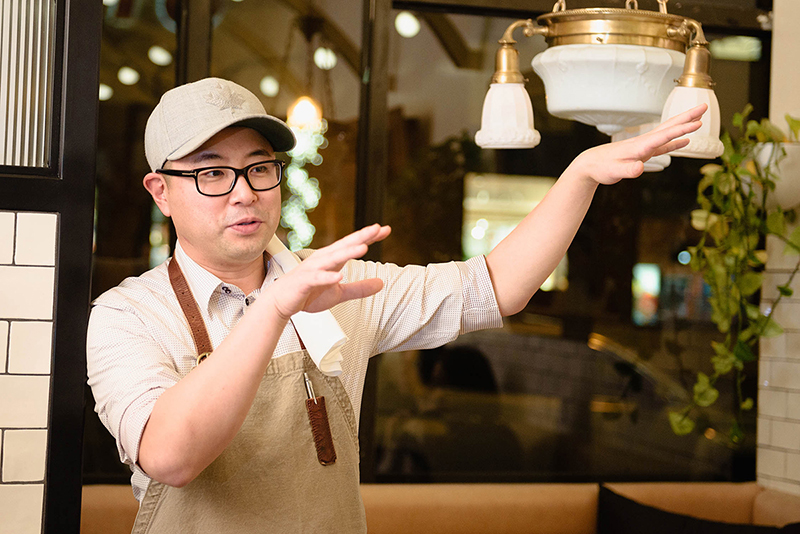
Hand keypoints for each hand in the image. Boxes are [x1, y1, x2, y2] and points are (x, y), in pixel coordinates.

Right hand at [266, 224, 391, 319]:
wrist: (281, 302)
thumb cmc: (307, 294)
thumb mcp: (339, 293)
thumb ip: (359, 288)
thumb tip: (381, 283)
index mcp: (332, 259)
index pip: (353, 244)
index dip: (369, 237)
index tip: (385, 230)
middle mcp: (323, 259)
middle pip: (345, 245)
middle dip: (361, 237)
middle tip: (377, 229)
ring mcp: (313, 269)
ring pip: (332, 258)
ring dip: (347, 252)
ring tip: (363, 248)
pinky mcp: (304, 282)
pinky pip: (317, 278)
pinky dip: (327, 277)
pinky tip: (338, 276)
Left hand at [569, 104, 706, 185]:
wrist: (590, 165)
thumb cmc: (601, 168)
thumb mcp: (614, 172)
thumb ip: (627, 170)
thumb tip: (640, 168)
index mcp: (640, 146)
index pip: (664, 135)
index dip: (681, 129)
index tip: (697, 122)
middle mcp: (644, 143)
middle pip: (670, 127)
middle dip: (687, 117)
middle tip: (705, 107)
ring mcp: (645, 147)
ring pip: (668, 133)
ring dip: (684, 126)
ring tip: (700, 120)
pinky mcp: (643, 153)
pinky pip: (663, 146)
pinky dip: (675, 142)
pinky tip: (686, 142)